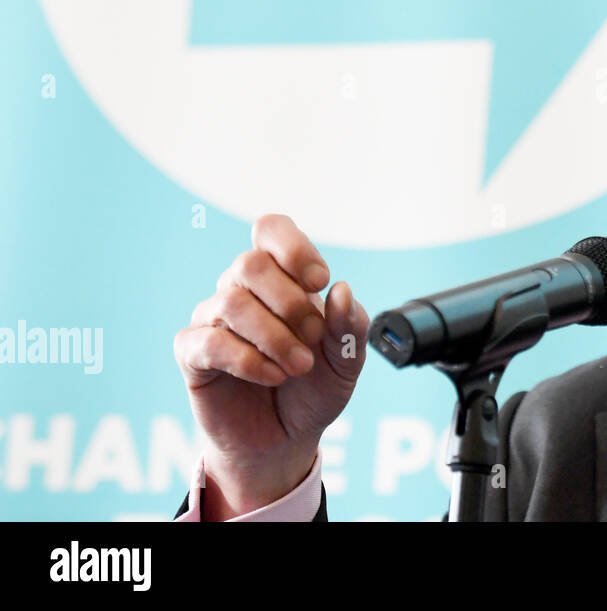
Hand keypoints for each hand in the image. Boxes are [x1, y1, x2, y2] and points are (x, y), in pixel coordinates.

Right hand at [174, 214, 368, 518]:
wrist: (286, 440)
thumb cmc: (314, 389)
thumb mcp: (346, 360)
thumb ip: (350, 325)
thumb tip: (340, 289)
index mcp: (280, 278)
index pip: (270, 229)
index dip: (293, 247)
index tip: (319, 281)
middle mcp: (242, 290)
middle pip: (249, 263)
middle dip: (290, 302)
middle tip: (313, 338)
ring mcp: (213, 319)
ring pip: (231, 301)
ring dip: (274, 337)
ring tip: (298, 366)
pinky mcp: (192, 354)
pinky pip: (209, 341)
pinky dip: (248, 360)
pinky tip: (271, 376)